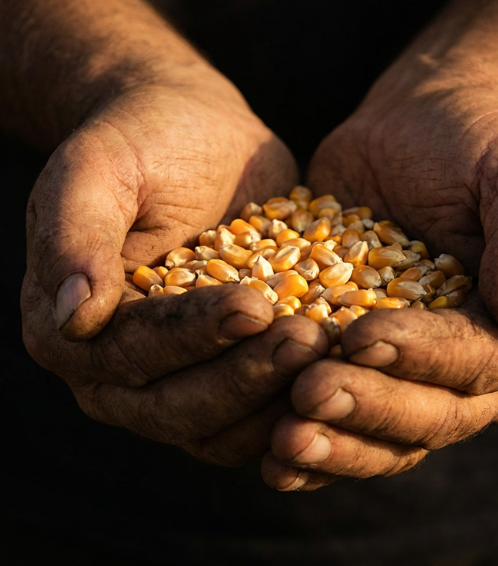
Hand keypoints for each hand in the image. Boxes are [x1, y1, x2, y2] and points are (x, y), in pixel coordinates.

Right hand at [21, 73, 327, 465]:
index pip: (132, 354)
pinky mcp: (239, 384)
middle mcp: (119, 379)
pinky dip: (312, 404)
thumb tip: (72, 316)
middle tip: (309, 337)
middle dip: (247, 378)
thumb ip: (76, 237)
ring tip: (337, 349)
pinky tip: (360, 372)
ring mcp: (183, 388)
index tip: (254, 305)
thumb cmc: (141, 140)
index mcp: (69, 332)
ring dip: (283, 400)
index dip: (192, 336)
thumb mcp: (98, 169)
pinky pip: (272, 417)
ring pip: (229, 431)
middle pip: (180, 410)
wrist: (198, 134)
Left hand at [261, 87, 497, 490]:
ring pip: (392, 440)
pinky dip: (316, 453)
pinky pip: (352, 431)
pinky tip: (267, 458)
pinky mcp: (379, 380)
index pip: (480, 360)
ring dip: (339, 446)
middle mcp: (492, 372)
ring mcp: (431, 383)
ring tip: (281, 441)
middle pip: (435, 416)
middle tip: (307, 393)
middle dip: (370, 408)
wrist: (417, 128)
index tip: (357, 336)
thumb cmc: (475, 140)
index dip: (420, 356)